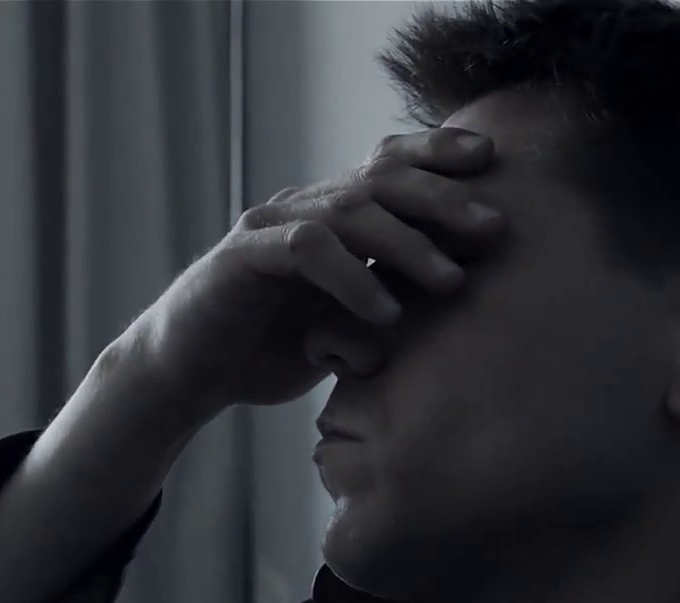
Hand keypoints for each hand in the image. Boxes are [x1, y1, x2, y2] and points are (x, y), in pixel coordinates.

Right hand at [131, 127, 506, 408]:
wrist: (187, 372)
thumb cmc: (270, 348)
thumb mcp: (344, 323)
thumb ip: (387, 299)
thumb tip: (454, 292)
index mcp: (330, 216)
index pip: (387, 165)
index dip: (436, 153)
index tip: (491, 160)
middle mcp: (303, 209)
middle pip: (379, 178)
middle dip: (442, 198)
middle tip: (492, 229)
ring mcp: (271, 227)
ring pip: (349, 210)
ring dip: (407, 243)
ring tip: (450, 281)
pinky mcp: (243, 257)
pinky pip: (308, 251)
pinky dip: (353, 279)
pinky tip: (385, 313)